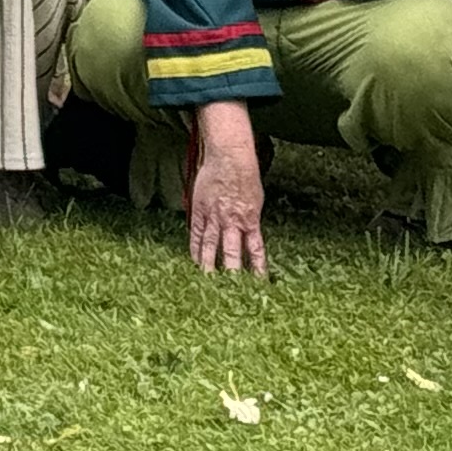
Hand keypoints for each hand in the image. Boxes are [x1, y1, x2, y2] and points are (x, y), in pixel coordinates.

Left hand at [186, 102, 270, 275]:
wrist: (230, 158)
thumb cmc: (215, 172)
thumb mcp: (199, 192)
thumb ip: (201, 212)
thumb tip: (201, 226)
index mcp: (199, 214)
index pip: (195, 241)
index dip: (195, 258)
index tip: (192, 274)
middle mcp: (214, 221)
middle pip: (210, 251)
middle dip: (209, 271)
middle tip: (208, 291)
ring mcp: (233, 222)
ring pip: (231, 252)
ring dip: (231, 272)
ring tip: (232, 292)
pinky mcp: (251, 221)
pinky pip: (255, 246)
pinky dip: (257, 262)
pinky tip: (259, 278)